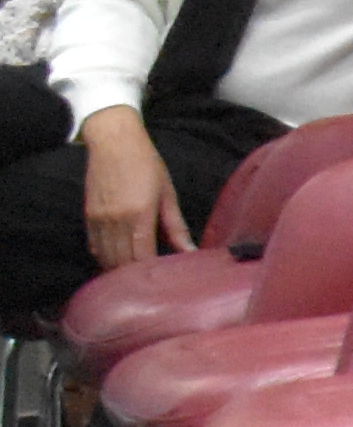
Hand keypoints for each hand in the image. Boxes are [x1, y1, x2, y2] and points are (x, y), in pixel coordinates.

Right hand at [74, 104, 177, 271]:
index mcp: (138, 215)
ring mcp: (98, 219)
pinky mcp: (88, 216)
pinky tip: (119, 264)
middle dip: (136, 278)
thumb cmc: (146, 164)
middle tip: (153, 286)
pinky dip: (107, 259)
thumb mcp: (167, 194)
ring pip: (106, 258)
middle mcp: (114, 220)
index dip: (152, 274)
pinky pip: (95, 247)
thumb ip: (176, 227)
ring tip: (138, 281)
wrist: (113, 140)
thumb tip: (189, 252)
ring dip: (120, 272)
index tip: (166, 283)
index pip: (142, 257)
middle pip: (122, 263)